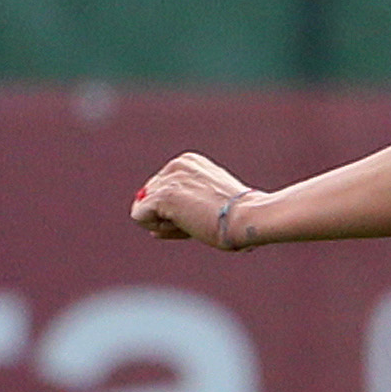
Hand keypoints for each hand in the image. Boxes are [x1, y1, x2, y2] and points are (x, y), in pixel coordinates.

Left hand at [132, 152, 259, 247]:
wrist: (250, 217)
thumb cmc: (240, 217)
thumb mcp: (211, 204)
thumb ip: (183, 208)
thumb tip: (150, 229)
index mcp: (188, 162)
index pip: (165, 189)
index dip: (179, 210)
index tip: (203, 216)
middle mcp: (175, 165)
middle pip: (152, 198)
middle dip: (169, 216)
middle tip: (200, 221)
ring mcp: (168, 179)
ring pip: (145, 208)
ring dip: (166, 224)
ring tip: (196, 224)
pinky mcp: (163, 196)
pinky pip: (140, 217)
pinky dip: (159, 228)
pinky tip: (183, 227)